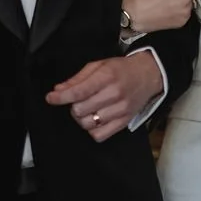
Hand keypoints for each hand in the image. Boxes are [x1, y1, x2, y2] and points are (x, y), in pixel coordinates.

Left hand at [47, 52, 164, 142]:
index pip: (79, 91)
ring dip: (82, 118)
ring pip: (88, 124)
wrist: (149, 75)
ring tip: (87, 110)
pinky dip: (92, 130)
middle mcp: (114, 94)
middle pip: (80, 110)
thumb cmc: (121, 70)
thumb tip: (58, 90)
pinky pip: (100, 135)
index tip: (51, 98)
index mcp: (107, 76)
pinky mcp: (124, 122)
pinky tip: (95, 120)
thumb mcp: (99, 65)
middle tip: (78, 101)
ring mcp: (120, 110)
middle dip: (73, 106)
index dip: (61, 97)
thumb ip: (78, 78)